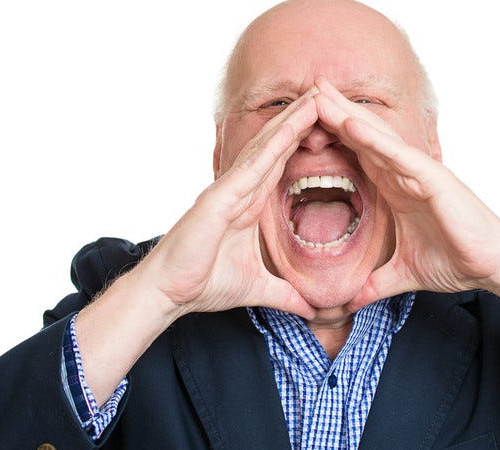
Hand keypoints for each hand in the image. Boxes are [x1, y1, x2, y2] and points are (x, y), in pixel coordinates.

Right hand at [135, 87, 319, 319]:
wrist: (170, 293)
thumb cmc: (204, 284)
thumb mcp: (259, 289)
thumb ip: (286, 295)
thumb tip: (313, 310)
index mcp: (250, 205)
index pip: (282, 166)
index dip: (304, 143)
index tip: (329, 125)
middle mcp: (241, 190)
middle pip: (277, 147)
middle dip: (302, 121)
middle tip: (327, 93)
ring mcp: (230, 190)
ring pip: (267, 147)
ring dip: (292, 122)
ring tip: (317, 97)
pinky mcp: (220, 197)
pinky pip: (252, 166)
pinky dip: (274, 145)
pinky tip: (294, 127)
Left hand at [313, 76, 499, 310]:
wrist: (493, 267)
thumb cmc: (456, 260)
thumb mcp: (401, 274)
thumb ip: (374, 284)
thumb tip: (348, 303)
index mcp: (396, 189)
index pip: (358, 156)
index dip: (333, 136)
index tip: (304, 120)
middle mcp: (405, 175)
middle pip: (363, 137)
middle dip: (335, 112)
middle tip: (308, 86)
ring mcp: (419, 173)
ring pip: (376, 138)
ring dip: (347, 114)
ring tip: (319, 92)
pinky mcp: (434, 180)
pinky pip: (398, 156)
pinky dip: (374, 140)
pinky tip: (350, 124)